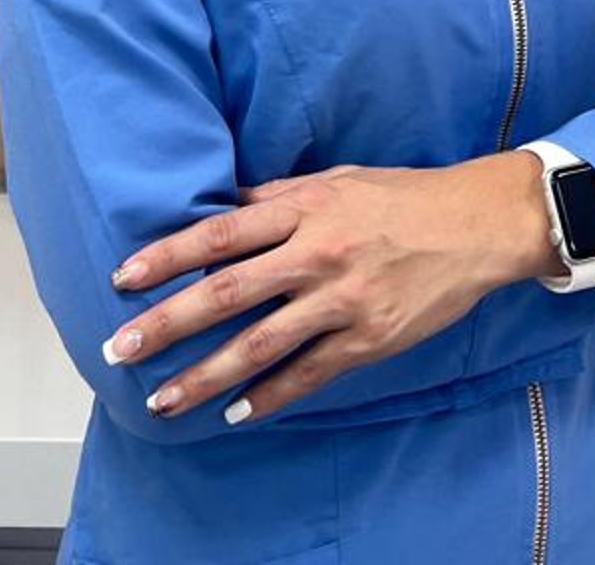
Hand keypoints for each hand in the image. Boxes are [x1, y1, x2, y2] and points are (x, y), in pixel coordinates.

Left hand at [103, 153, 548, 424]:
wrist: (475, 224)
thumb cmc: (401, 196)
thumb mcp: (337, 180)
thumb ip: (280, 196)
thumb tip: (225, 209)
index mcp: (305, 208)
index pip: (220, 234)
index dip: (168, 256)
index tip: (123, 279)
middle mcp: (318, 253)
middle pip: (227, 292)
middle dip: (167, 324)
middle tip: (119, 350)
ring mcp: (343, 300)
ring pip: (259, 345)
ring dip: (205, 376)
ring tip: (164, 400)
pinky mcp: (368, 339)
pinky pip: (308, 374)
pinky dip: (268, 397)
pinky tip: (235, 413)